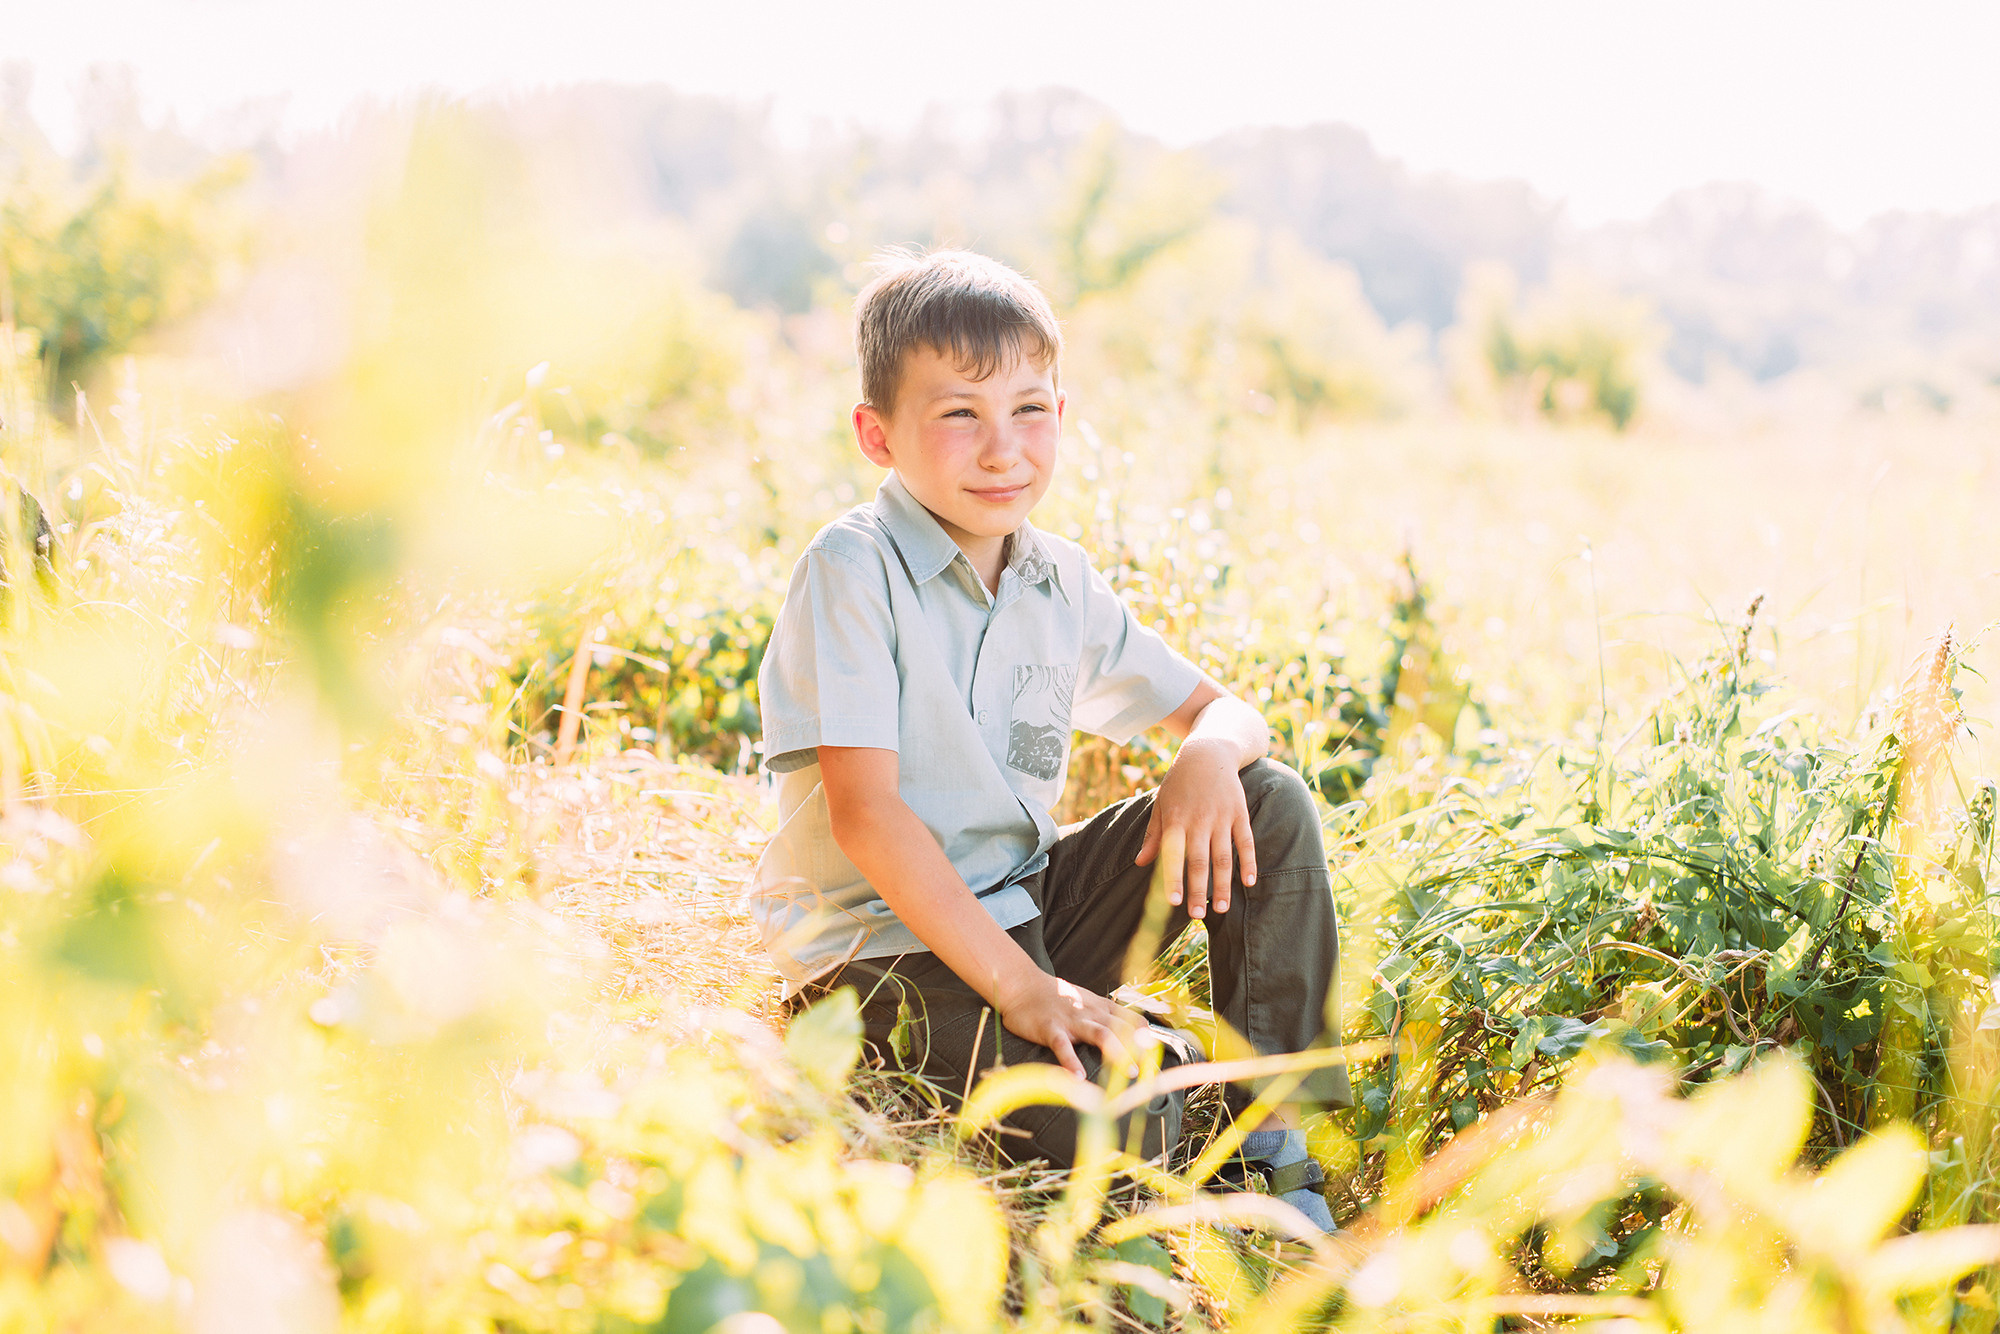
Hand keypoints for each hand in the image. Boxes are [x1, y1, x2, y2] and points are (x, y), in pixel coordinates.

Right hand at [995, 972, 1141, 1079]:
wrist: (1023, 985)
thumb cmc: (1056, 997)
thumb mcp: (1086, 1000)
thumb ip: (1106, 1013)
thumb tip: (1132, 1029)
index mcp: (1100, 1006)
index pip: (1130, 1019)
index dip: (1145, 1035)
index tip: (1158, 1051)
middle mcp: (1090, 1012)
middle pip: (1121, 1029)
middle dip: (1138, 1048)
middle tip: (1152, 1068)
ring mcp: (1071, 1020)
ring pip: (1100, 1034)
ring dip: (1117, 1053)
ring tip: (1128, 1073)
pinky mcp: (1050, 1029)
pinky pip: (1063, 1046)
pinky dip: (1071, 1062)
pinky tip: (1078, 1078)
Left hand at [1134, 737, 1255, 919]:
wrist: (1208, 752)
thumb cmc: (1180, 782)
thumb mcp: (1162, 804)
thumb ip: (1154, 835)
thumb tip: (1140, 863)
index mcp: (1176, 820)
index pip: (1173, 855)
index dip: (1173, 879)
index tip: (1173, 902)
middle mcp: (1199, 820)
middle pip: (1200, 861)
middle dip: (1198, 890)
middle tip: (1197, 915)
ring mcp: (1222, 817)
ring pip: (1223, 857)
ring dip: (1222, 884)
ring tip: (1221, 909)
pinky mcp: (1239, 813)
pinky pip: (1245, 842)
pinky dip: (1248, 863)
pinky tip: (1248, 883)